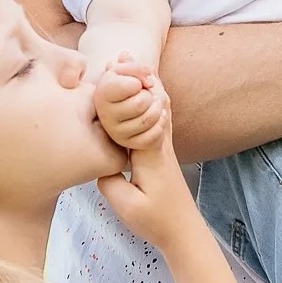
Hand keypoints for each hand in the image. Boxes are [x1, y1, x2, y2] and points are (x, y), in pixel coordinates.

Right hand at [94, 55, 166, 150]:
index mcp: (103, 92)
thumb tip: (125, 54)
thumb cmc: (142, 98)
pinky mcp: (127, 145)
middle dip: (153, 97)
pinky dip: (161, 124)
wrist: (148, 124)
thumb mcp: (140, 79)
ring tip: (155, 107)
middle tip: (150, 97)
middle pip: (142, 102)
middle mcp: (105, 113)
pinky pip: (152, 135)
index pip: (132, 83)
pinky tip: (158, 120)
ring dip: (159, 110)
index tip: (145, 81)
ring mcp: (115, 131)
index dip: (143, 79)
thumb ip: (133, 67)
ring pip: (148, 118)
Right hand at [95, 64, 199, 252]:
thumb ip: (109, 181)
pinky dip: (149, 98)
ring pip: (155, 107)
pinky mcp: (160, 151)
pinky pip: (155, 118)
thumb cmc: (155, 220)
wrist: (182, 229)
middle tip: (120, 53)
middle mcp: (158, 143)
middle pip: (149, 102)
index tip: (114, 69)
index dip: (127, 92)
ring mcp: (161, 146)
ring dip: (143, 83)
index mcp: (148, 153)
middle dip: (135, 77)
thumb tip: (98, 159)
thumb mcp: (126, 205)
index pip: (137, 115)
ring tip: (129, 61)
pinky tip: (143, 89)